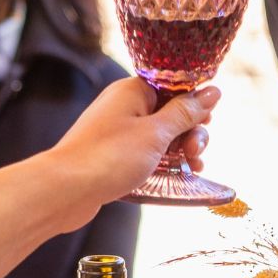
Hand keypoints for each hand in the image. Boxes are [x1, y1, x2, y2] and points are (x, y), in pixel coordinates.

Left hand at [39, 79, 219, 228]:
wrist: (65, 190)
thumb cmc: (108, 157)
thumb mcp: (156, 133)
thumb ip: (186, 113)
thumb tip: (212, 92)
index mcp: (133, 91)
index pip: (174, 86)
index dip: (195, 104)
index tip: (206, 122)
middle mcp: (125, 107)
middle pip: (171, 112)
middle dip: (190, 132)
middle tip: (195, 154)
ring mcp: (118, 132)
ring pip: (161, 136)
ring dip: (181, 150)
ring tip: (192, 168)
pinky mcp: (115, 155)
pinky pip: (147, 154)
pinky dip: (164, 163)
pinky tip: (178, 176)